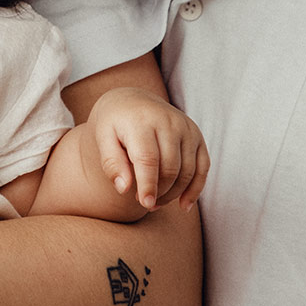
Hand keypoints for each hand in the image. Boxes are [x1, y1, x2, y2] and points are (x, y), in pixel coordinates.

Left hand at [88, 88, 208, 211]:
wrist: (132, 101)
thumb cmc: (115, 123)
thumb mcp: (103, 137)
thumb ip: (111, 163)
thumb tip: (124, 188)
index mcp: (141, 121)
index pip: (148, 158)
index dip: (148, 184)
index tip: (145, 203)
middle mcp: (168, 122)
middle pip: (170, 168)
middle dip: (159, 191)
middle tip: (144, 202)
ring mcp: (186, 128)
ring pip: (187, 171)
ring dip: (174, 193)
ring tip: (156, 202)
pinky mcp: (196, 135)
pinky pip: (203, 167)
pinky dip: (195, 188)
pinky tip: (183, 204)